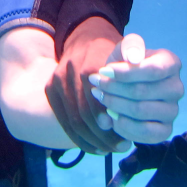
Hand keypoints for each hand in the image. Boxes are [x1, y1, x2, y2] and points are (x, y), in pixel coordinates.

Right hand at [45, 18, 127, 153]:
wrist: (85, 38)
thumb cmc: (112, 50)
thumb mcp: (127, 46)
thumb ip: (134, 51)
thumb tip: (135, 61)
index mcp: (88, 66)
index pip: (97, 102)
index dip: (111, 122)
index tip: (127, 137)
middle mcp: (68, 73)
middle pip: (83, 116)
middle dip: (103, 136)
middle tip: (122, 147)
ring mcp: (57, 82)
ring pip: (73, 122)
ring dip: (93, 141)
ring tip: (111, 149)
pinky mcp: (50, 89)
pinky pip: (64, 122)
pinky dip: (80, 140)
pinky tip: (96, 148)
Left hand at [89, 33, 182, 144]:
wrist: (124, 85)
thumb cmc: (125, 64)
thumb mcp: (125, 49)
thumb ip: (130, 46)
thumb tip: (134, 57)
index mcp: (171, 64)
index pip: (152, 70)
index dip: (125, 73)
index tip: (103, 71)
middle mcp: (176, 88)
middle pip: (142, 92)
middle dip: (113, 88)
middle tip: (96, 84)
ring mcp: (173, 111)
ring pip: (140, 111)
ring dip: (114, 105)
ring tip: (101, 98)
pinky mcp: (165, 130)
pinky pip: (144, 133)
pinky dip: (123, 126)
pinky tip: (111, 116)